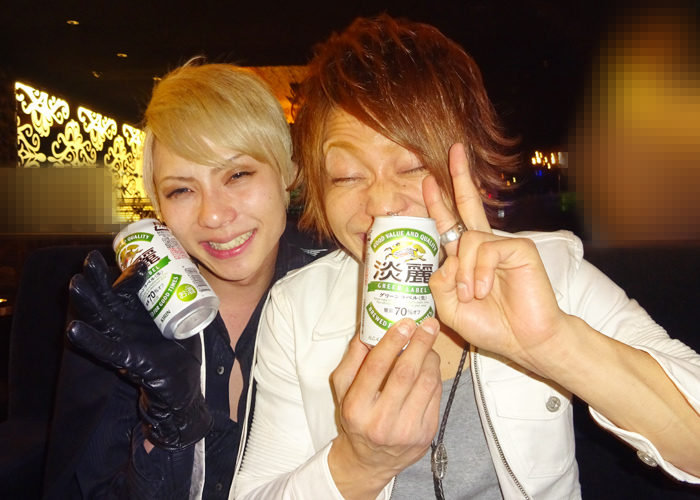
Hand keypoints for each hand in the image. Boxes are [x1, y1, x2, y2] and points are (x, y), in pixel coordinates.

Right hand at [67, 250, 212, 450]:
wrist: (185, 386)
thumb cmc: (181, 350)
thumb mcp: (182, 319)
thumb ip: (180, 299)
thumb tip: (188, 270)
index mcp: (139, 312)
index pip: (129, 289)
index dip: (130, 274)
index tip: (136, 257)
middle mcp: (127, 323)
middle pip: (109, 298)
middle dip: (99, 279)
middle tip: (90, 259)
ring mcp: (125, 340)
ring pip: (101, 318)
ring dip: (87, 302)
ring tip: (75, 284)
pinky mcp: (127, 359)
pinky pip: (105, 349)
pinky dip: (90, 339)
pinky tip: (74, 329)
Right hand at [328, 318, 441, 499]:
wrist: (370, 460)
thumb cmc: (356, 418)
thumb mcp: (342, 390)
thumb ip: (352, 359)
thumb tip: (367, 330)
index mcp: (356, 408)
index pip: (375, 368)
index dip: (391, 342)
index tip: (404, 324)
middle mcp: (381, 422)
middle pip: (405, 374)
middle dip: (419, 344)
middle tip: (428, 325)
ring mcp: (406, 430)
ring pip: (425, 383)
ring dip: (430, 357)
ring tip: (427, 343)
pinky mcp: (426, 434)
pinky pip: (435, 395)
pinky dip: (434, 374)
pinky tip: (429, 365)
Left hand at [424, 143, 568, 374]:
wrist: (524, 341)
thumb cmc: (490, 325)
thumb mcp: (449, 308)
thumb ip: (439, 283)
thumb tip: (445, 259)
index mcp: (467, 258)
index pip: (450, 225)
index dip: (438, 204)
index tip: (427, 182)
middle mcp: (484, 246)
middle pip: (469, 205)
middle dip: (459, 177)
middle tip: (455, 149)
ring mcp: (502, 245)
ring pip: (468, 239)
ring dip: (464, 271)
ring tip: (472, 294)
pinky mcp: (520, 248)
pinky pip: (487, 248)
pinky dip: (480, 271)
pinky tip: (484, 289)